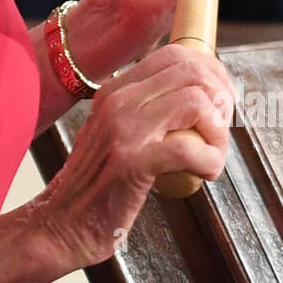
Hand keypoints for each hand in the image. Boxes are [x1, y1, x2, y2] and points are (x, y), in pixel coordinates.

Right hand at [27, 44, 233, 269]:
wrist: (61, 225)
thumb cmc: (97, 187)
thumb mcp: (117, 136)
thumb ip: (148, 115)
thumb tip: (201, 102)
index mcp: (115, 91)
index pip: (175, 56)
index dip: (211, 74)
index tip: (222, 102)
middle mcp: (117, 101)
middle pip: (191, 73)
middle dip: (221, 100)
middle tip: (221, 132)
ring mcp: (122, 130)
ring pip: (195, 102)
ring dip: (218, 133)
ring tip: (212, 156)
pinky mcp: (131, 163)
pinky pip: (188, 148)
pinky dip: (210, 160)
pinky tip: (205, 174)